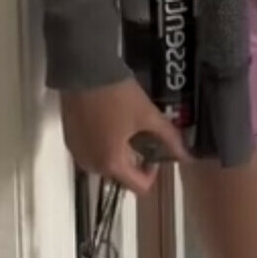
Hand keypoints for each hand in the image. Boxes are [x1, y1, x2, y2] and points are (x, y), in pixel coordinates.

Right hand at [59, 77, 190, 194]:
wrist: (83, 71)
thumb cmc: (118, 96)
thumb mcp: (148, 115)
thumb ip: (169, 138)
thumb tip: (187, 156)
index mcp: (112, 164)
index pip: (139, 187)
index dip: (153, 172)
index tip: (155, 152)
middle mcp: (91, 165)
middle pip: (120, 176)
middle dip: (134, 161)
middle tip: (142, 136)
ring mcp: (77, 152)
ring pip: (104, 164)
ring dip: (117, 154)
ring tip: (125, 128)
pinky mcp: (69, 139)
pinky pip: (90, 152)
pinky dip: (101, 145)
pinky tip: (108, 123)